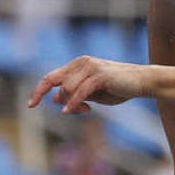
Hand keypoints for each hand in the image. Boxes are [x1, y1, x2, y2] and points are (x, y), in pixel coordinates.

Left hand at [27, 56, 145, 113]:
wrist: (143, 82)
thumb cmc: (119, 88)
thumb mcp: (93, 94)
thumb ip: (76, 95)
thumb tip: (54, 99)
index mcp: (78, 65)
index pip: (52, 77)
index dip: (39, 90)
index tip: (31, 104)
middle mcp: (82, 63)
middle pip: (52, 78)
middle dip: (39, 92)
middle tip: (31, 106)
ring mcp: (90, 67)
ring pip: (66, 88)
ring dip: (69, 103)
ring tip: (85, 110)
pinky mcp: (99, 75)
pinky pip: (80, 91)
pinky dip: (73, 103)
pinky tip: (69, 111)